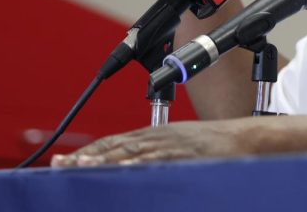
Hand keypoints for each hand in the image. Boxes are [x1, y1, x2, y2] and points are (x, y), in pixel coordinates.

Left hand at [51, 118, 253, 166]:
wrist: (247, 139)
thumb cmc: (214, 148)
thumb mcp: (178, 147)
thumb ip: (154, 156)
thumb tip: (127, 171)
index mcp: (154, 134)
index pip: (113, 143)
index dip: (88, 153)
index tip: (62, 163)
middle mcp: (158, 136)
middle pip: (115, 146)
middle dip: (86, 157)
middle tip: (59, 166)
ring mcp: (172, 144)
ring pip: (131, 151)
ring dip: (105, 159)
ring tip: (81, 167)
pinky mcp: (186, 153)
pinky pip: (159, 159)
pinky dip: (139, 163)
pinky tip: (123, 169)